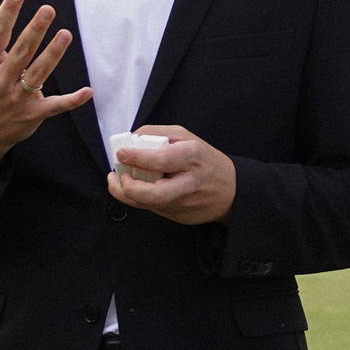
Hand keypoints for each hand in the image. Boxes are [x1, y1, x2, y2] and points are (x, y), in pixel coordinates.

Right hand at [0, 0, 93, 184]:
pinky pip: (54, 106)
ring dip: (53, 55)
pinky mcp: (31, 115)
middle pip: (20, 52)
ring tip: (65, 34)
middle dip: (34, 31)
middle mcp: (0, 81)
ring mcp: (16, 99)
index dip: (7, 12)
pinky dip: (71, 100)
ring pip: (38, 74)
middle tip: (48, 10)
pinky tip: (87, 91)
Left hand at [108, 124, 237, 225]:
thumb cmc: (205, 160)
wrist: (230, 192)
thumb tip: (131, 138)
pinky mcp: (178, 216)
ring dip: (126, 193)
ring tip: (118, 181)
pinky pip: (152, 208)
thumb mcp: (188, 137)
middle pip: (155, 194)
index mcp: (192, 158)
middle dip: (129, 187)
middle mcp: (188, 183)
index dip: (138, 157)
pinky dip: (137, 198)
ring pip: (148, 204)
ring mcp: (183, 203)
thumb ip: (158, 133)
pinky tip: (134, 187)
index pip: (162, 160)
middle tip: (120, 174)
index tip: (121, 153)